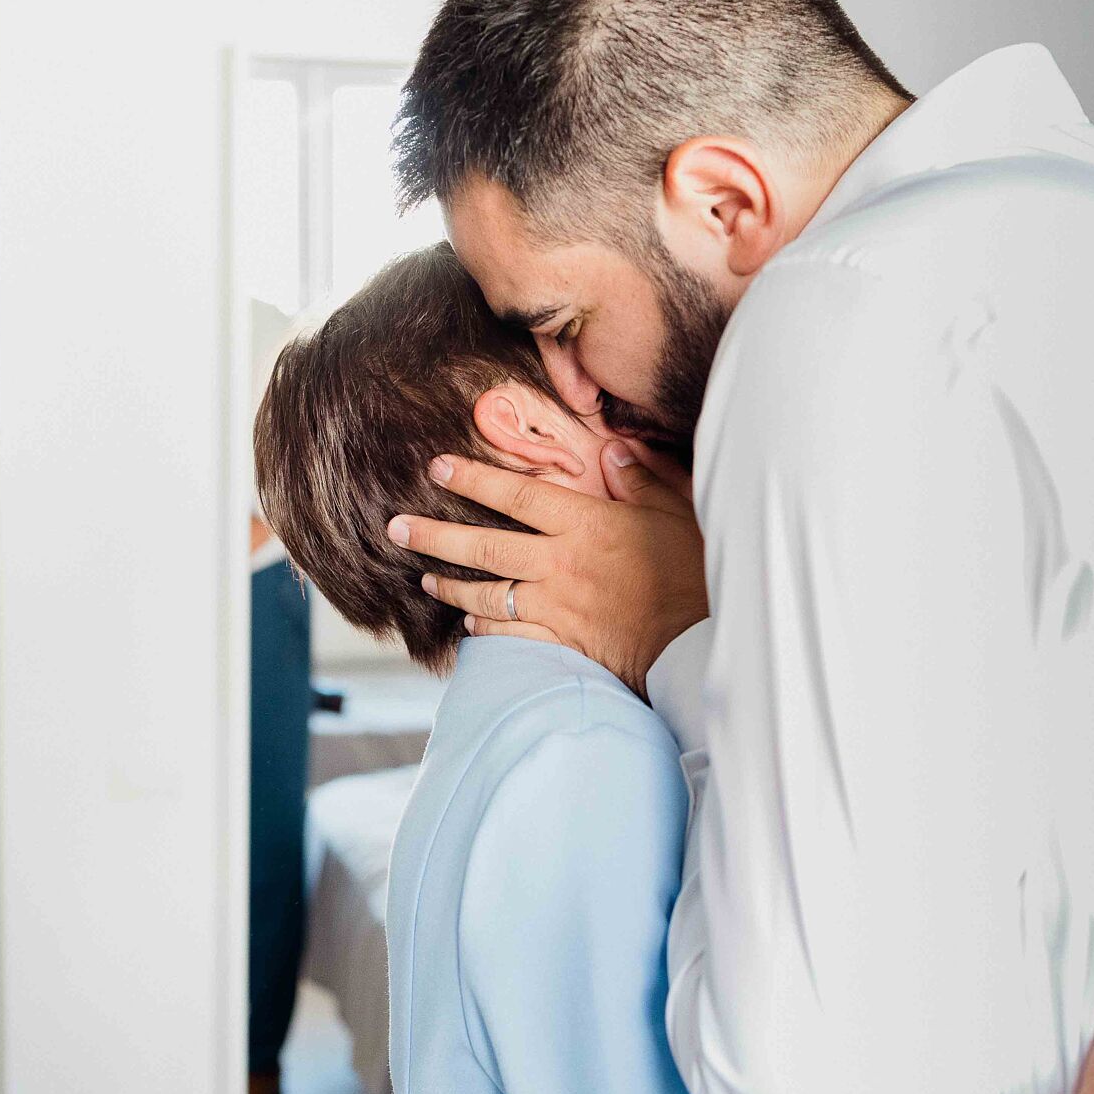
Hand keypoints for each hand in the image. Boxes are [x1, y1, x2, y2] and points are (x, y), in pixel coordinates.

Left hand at [386, 442, 707, 693]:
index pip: (518, 495)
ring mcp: (556, 605)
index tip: (437, 466)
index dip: (474, 478)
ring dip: (450, 586)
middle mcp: (560, 563)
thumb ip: (639, 479)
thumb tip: (612, 452)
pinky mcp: (561, 641)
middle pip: (484, 545)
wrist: (698, 641)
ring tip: (423, 579)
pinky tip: (469, 625)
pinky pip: (510, 635)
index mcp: (584, 523)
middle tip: (394, 527)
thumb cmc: (692, 572)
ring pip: (486, 594)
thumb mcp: (673, 512)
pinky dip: (485, 630)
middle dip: (434, 535)